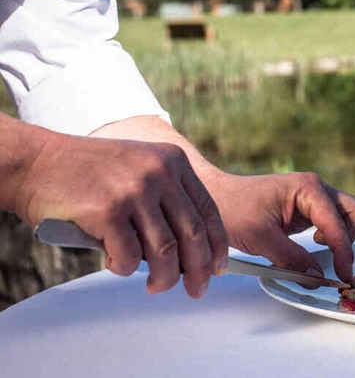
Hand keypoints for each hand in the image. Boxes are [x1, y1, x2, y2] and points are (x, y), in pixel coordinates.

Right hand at [15, 133, 228, 298]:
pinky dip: (125, 269)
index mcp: (173, 162)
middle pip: (192, 234)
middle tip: (197, 289)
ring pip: (165, 252)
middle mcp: (159, 173)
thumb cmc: (88, 172)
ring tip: (155, 285)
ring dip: (164, 277)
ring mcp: (135, 191)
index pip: (208, 211)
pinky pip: (128, 257)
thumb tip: (192, 249)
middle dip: (199, 269)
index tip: (219, 267)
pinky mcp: (108, 211)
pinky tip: (116, 263)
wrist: (39, 162)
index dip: (217, 245)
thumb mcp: (140, 168)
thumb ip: (166, 198)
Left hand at [206, 172, 354, 282]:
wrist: (214, 198)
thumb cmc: (233, 210)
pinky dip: (330, 238)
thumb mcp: (261, 239)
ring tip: (319, 253)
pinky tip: (312, 246)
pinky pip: (331, 223)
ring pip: (346, 217)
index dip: (342, 252)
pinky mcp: (307, 209)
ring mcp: (313, 197)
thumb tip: (317, 278)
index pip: (337, 224)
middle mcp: (315, 188)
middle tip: (334, 261)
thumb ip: (293, 259)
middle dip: (348, 238)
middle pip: (354, 212)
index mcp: (308, 188)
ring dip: (340, 238)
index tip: (342, 277)